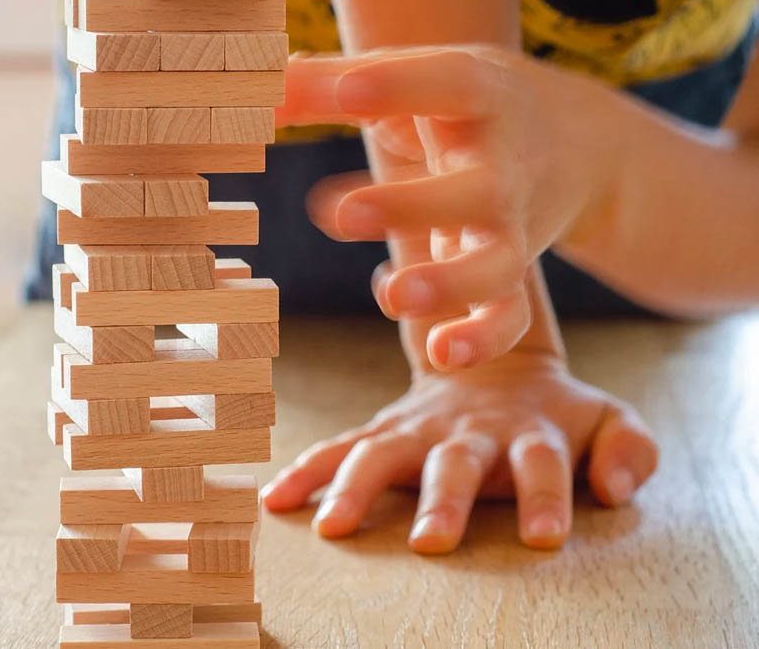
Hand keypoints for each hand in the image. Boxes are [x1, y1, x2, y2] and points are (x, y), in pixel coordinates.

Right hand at [262, 350, 656, 550]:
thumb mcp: (607, 417)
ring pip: (383, 451)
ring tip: (330, 527)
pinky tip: (276, 498)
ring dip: (356, 486)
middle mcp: (469, 429)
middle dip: (444, 500)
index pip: (540, 461)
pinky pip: (341, 446)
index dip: (543, 496)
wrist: (493, 363)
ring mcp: (419, 427)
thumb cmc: (554, 412)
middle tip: (430, 542)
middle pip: (455, 461)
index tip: (542, 537)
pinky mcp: (384, 429)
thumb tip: (612, 489)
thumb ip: (629, 448)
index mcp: (529, 429)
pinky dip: (308, 469)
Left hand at [280, 47, 619, 367]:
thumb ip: (332, 84)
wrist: (578, 143)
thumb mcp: (414, 78)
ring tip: (393, 297)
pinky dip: (483, 338)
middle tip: (344, 212)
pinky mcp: (514, 274)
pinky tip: (442, 352)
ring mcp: (511, 226)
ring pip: (495, 264)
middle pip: (474, 189)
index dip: (400, 86)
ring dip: (449, 284)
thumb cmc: (464, 107)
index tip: (345, 91)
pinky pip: (510, 315)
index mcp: (482, 98)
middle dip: (413, 204)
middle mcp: (502, 166)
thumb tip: (259, 88)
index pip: (448, 84)